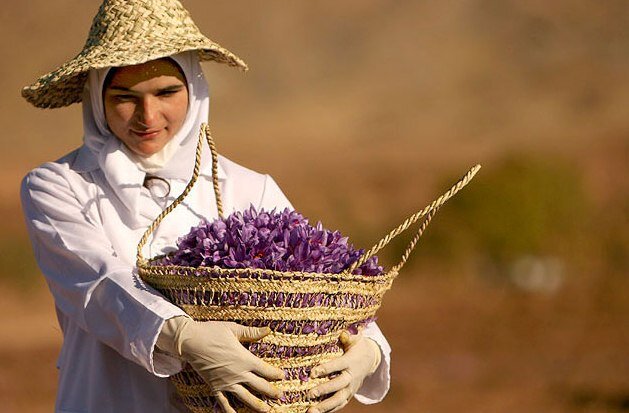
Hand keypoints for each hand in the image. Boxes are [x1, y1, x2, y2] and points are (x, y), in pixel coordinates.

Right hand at [157, 317, 283, 412]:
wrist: (190, 341)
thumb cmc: (212, 332)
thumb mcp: (233, 329)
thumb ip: (252, 332)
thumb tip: (269, 329)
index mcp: (244, 359)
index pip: (265, 370)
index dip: (275, 374)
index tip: (282, 376)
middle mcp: (237, 373)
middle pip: (259, 386)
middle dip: (271, 392)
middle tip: (280, 396)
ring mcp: (226, 382)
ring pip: (245, 397)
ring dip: (257, 405)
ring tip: (267, 411)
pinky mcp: (215, 387)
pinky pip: (224, 402)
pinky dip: (230, 410)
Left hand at [306, 331, 381, 412]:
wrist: (370, 359)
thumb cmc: (358, 346)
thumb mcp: (356, 338)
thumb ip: (350, 336)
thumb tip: (344, 333)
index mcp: (351, 361)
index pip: (338, 366)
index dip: (326, 369)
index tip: (312, 372)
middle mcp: (351, 376)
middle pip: (338, 385)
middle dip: (324, 390)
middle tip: (310, 393)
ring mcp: (351, 388)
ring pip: (339, 399)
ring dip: (325, 406)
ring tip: (311, 410)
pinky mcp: (349, 395)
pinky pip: (339, 404)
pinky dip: (329, 410)